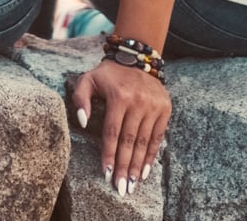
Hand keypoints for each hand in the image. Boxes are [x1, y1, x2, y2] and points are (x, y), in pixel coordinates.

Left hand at [72, 60, 169, 193]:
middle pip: (129, 141)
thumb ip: (80, 99)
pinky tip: (145, 172)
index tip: (106, 174)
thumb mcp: (88, 79)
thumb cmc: (107, 74)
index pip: (112, 132)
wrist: (136, 58)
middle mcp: (138, 102)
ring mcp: (153, 106)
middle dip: (124, 167)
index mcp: (118, 96)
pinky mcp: (165, 109)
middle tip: (121, 189)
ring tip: (133, 185)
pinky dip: (151, 156)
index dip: (109, 154)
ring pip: (144, 142)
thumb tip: (81, 122)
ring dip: (138, 166)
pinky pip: (158, 137)